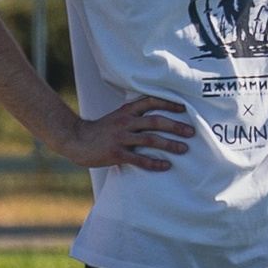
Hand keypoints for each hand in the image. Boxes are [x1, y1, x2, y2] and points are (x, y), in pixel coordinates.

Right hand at [58, 94, 192, 171]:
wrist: (75, 140)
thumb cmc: (102, 130)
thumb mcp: (118, 117)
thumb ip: (136, 115)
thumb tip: (160, 117)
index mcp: (126, 111)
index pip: (150, 102)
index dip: (168, 104)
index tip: (185, 108)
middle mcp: (125, 122)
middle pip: (155, 121)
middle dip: (176, 126)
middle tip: (191, 132)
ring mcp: (120, 138)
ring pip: (150, 139)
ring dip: (169, 144)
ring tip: (184, 149)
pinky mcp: (116, 153)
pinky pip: (138, 158)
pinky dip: (154, 162)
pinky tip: (166, 165)